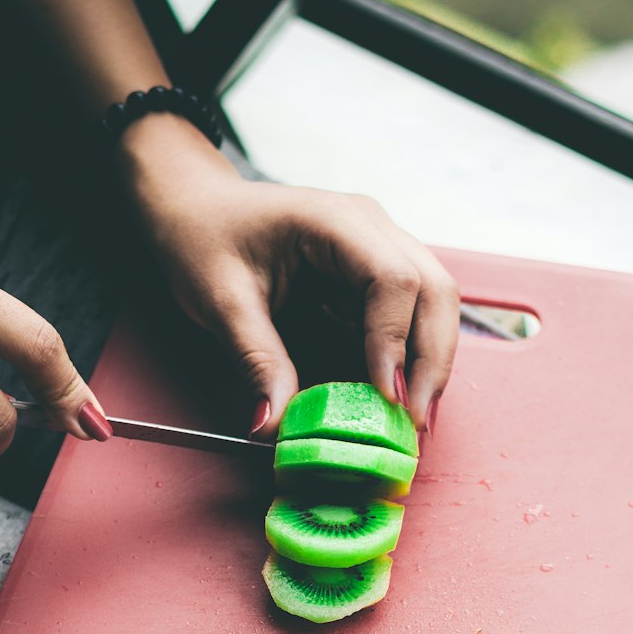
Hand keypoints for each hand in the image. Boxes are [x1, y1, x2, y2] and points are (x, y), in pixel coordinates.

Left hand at [118, 115, 459, 436]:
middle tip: (414, 423)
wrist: (196, 207)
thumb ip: (256, 361)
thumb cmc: (203, 238)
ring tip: (414, 417)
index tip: (386, 399)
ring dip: (431, 361)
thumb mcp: (220, 302)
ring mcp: (380, 246)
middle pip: (435, 291)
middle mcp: (371, 227)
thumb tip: (275, 426)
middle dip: (431, 362)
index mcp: (334, 221)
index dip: (395, 343)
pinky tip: (400, 395)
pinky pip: (415, 312)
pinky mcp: (376, 272)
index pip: (393, 280)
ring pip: (436, 301)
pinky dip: (414, 356)